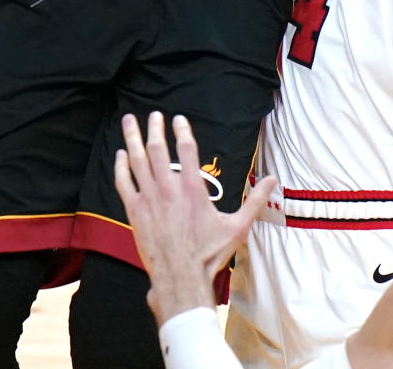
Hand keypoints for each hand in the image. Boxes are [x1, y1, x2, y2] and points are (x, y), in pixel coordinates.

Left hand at [115, 111, 276, 325]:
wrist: (181, 277)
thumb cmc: (209, 254)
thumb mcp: (238, 227)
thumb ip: (255, 201)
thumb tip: (273, 181)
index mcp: (193, 188)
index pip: (186, 148)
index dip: (182, 129)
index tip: (178, 119)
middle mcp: (169, 188)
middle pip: (157, 148)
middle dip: (154, 128)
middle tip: (154, 115)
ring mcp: (149, 198)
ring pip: (137, 160)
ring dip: (133, 138)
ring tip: (130, 121)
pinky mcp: (135, 211)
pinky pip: (123, 182)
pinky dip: (120, 166)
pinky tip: (119, 154)